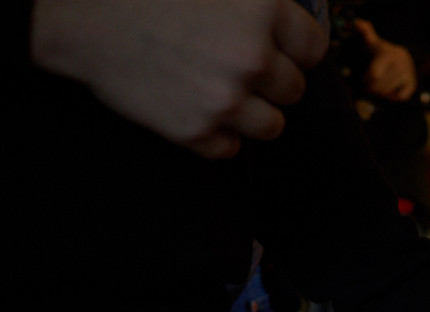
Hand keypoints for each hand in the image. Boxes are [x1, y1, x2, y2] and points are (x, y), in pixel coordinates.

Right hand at [31, 0, 327, 157]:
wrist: (85, 19)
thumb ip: (257, 4)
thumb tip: (281, 29)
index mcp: (261, 9)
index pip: (312, 50)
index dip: (294, 51)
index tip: (279, 53)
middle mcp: (251, 57)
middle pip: (293, 90)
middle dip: (270, 82)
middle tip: (235, 67)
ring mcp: (225, 99)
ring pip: (271, 126)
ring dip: (251, 114)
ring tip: (220, 91)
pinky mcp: (198, 132)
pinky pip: (231, 148)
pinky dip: (217, 134)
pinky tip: (193, 106)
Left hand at [353, 19, 416, 101]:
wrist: (403, 58)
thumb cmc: (383, 54)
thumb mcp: (374, 43)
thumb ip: (366, 33)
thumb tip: (358, 23)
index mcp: (390, 55)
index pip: (375, 75)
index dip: (367, 80)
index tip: (366, 78)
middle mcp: (402, 64)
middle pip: (380, 86)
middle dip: (373, 88)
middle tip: (371, 86)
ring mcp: (408, 74)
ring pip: (388, 93)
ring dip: (381, 93)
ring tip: (380, 87)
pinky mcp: (412, 84)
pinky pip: (399, 97)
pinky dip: (393, 97)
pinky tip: (390, 90)